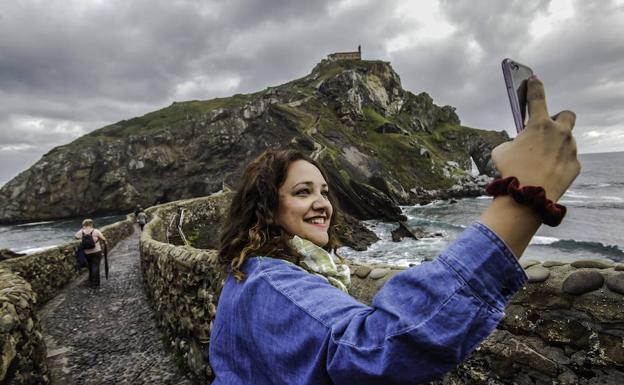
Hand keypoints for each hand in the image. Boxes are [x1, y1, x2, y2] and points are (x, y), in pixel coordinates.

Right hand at [480, 76, 580, 257]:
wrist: (527, 197)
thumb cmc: (510, 172)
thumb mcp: (502, 151)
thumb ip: (513, 142)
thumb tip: (519, 144)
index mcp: (539, 125)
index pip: (537, 97)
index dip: (534, 86)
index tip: (534, 80)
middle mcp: (559, 133)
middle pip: (567, 115)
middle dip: (559, 120)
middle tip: (548, 130)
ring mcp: (570, 149)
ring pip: (566, 141)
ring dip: (556, 146)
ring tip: (541, 161)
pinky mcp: (575, 165)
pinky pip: (568, 160)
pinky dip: (558, 164)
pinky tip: (547, 173)